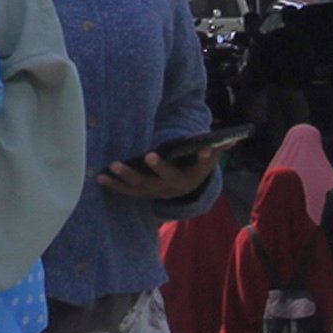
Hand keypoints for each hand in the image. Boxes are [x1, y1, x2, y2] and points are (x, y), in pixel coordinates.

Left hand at [97, 147, 214, 204]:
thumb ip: (217, 149)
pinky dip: (113, 184)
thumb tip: (232, 139)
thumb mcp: (206, 159)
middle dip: (160, 167)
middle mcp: (173, 187)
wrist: (181, 191)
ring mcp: (155, 192)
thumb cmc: (192, 167)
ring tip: (114, 165)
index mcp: (192, 177)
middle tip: (151, 155)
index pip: (201, 168)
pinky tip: (99, 176)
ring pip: (142, 186)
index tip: (206, 148)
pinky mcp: (140, 193)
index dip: (204, 158)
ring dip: (128, 176)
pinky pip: (126, 190)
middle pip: (166, 178)